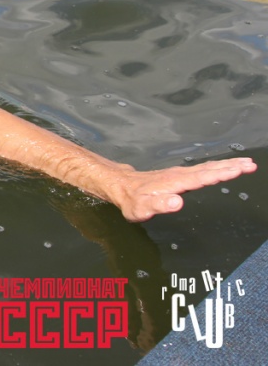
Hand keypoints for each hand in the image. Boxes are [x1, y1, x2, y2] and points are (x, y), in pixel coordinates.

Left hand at [114, 157, 256, 221]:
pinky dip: (217, 167)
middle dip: (230, 166)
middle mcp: (179, 175)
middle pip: (208, 169)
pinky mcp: (179, 175)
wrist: (120, 186)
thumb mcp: (141, 208)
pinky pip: (202, 169)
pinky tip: (225, 167)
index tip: (238, 169)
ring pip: (207, 167)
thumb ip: (158, 205)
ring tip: (246, 163)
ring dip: (227, 165)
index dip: (219, 174)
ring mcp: (180, 174)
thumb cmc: (131, 200)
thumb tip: (177, 202)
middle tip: (251, 164)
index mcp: (174, 183)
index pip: (201, 177)